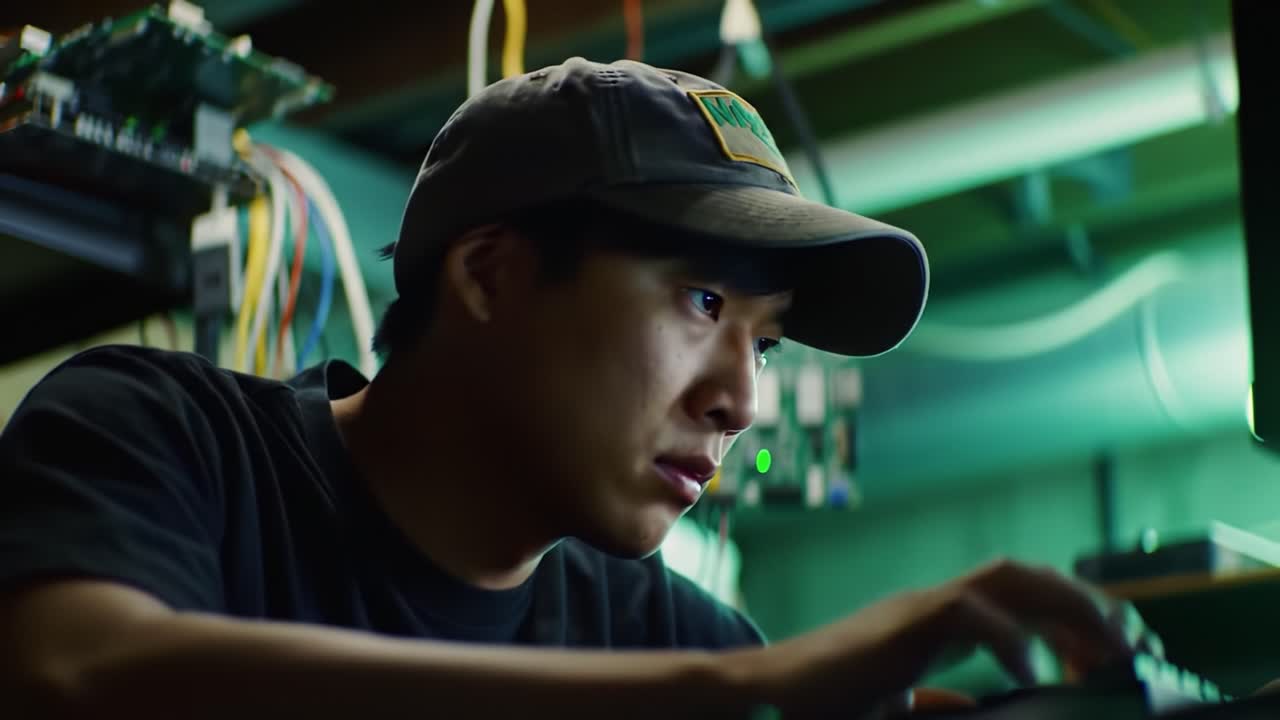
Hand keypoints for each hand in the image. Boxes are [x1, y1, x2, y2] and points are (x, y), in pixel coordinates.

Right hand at [737, 558, 1133, 717]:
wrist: (765, 694)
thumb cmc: (824, 701)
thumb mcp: (898, 701)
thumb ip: (938, 699)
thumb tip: (981, 705)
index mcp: (937, 620)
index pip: (1018, 596)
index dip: (1071, 614)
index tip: (1112, 649)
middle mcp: (934, 603)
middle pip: (1025, 576)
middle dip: (1084, 602)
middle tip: (1129, 643)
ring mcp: (917, 608)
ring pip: (1007, 578)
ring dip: (1065, 604)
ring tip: (1103, 645)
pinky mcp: (900, 626)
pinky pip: (969, 615)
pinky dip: (1010, 641)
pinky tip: (1032, 674)